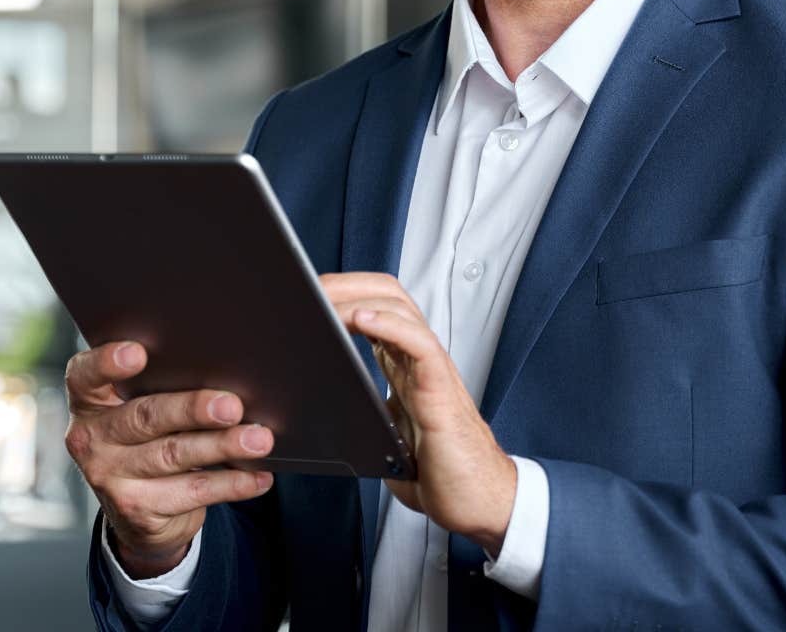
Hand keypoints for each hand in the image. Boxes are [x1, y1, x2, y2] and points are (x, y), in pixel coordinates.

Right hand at [63, 341, 275, 578]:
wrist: (136, 512)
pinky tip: (258, 476)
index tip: (138, 352)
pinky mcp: (137, 510)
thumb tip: (225, 376)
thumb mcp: (136, 412)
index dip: (107, 363)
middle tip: (231, 405)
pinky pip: (193, 492)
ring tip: (258, 439)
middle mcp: (91, 439)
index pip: (85, 375)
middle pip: (145, 417)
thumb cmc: (146, 440)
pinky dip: (231, 483)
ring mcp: (110, 477)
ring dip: (222, 446)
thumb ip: (159, 389)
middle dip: (192, 409)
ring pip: (174, 455)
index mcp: (88, 402)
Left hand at [321, 272, 516, 554]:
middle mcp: (418, 360)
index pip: (375, 306)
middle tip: (308, 287)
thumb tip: (309, 414)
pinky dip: (390, 325)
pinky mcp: (441, 391)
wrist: (478, 503)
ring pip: (400, 308)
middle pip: (386, 295)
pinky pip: (420, 343)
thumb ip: (357, 415)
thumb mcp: (381, 436)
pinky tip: (362, 319)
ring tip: (325, 299)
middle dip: (345, 283)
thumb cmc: (436, 473)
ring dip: (358, 297)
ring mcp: (432, 371)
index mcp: (403, 365)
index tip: (307, 293)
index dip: (343, 292)